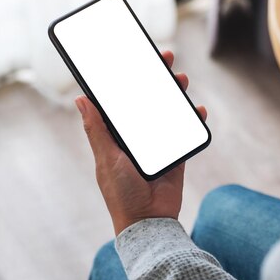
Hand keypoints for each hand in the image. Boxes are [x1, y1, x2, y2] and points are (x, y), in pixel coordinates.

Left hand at [75, 50, 206, 234]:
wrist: (149, 221)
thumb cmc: (121, 192)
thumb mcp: (106, 158)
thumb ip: (97, 129)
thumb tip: (80, 99)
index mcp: (116, 136)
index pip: (121, 101)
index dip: (127, 79)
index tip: (134, 58)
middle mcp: (136, 137)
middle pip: (147, 101)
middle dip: (156, 79)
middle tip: (164, 58)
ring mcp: (157, 145)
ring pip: (167, 112)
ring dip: (175, 94)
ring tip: (181, 79)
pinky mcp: (176, 155)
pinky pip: (185, 132)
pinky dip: (193, 120)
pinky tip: (198, 110)